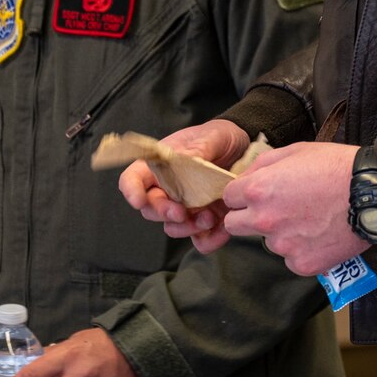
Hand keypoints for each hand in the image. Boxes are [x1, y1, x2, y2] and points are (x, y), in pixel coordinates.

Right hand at [118, 118, 249, 254]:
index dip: (131, 191)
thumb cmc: (219, 137)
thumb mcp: (211, 137)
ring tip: (208, 218)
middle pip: (151, 209)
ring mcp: (185, 206)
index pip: (133, 179)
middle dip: (164, 213)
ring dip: (187, 228)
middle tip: (181, 213)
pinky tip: (222, 229)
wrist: (245, 149)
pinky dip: (210, 239)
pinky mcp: (204, 219)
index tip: (139, 200)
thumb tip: (185, 160)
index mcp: (161, 165)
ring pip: (173, 227)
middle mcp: (168, 188)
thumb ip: (197, 149)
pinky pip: (200, 238)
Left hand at [222, 142, 368, 276]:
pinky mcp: (302, 264)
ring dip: (280, 233)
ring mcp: (283, 245)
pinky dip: (301, 250)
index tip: (256, 194)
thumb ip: (262, 165)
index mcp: (259, 190)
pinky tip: (320, 235)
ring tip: (309, 219)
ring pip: (268, 242)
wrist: (373, 193)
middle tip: (275, 210)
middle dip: (248, 217)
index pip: (228, 199)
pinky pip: (291, 259)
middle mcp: (265, 220)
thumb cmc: (336, 166)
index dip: (242, 194)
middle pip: (234, 226)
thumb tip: (244, 177)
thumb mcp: (296, 151)